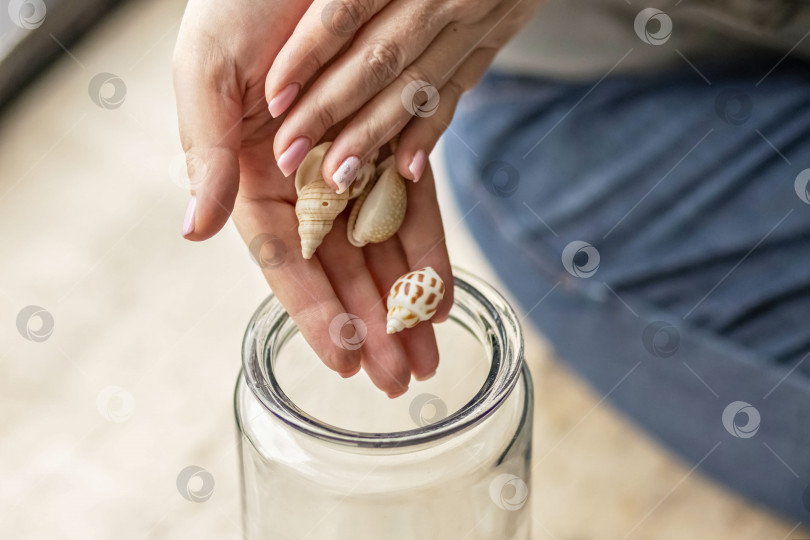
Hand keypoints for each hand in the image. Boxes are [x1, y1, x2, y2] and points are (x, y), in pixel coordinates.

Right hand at [173, 0, 453, 396]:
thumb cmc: (239, 5)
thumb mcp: (206, 72)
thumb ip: (205, 153)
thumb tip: (195, 230)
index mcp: (252, 173)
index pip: (285, 259)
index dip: (314, 311)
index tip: (343, 360)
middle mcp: (305, 178)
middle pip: (341, 267)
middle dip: (371, 322)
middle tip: (399, 379)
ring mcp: (352, 161)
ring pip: (382, 246)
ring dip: (405, 301)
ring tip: (428, 353)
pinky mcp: (393, 136)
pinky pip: (413, 200)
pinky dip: (427, 246)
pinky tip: (442, 291)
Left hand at [263, 0, 539, 191]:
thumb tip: (313, 15)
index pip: (347, 10)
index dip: (307, 54)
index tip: (274, 97)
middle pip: (378, 59)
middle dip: (328, 110)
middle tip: (288, 152)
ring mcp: (475, 16)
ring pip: (416, 84)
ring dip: (374, 134)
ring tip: (337, 175)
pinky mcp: (494, 37)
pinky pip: (458, 91)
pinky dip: (430, 131)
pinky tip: (405, 169)